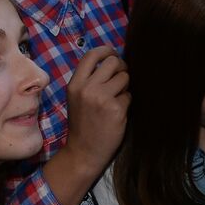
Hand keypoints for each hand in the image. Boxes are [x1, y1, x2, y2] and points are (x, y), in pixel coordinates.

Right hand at [63, 46, 128, 179]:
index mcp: (75, 84)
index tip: (114, 55)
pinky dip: (126, 103)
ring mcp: (102, 98)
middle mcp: (87, 88)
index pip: (92, 55)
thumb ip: (90, 79)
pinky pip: (129, 96)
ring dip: (124, 87)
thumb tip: (113, 60)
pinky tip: (117, 113)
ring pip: (124, 77)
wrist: (83, 153)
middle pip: (113, 62)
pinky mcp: (116, 109)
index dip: (107, 51)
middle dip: (120, 69)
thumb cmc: (83, 124)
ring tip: (116, 100)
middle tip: (120, 80)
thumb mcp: (77, 97)